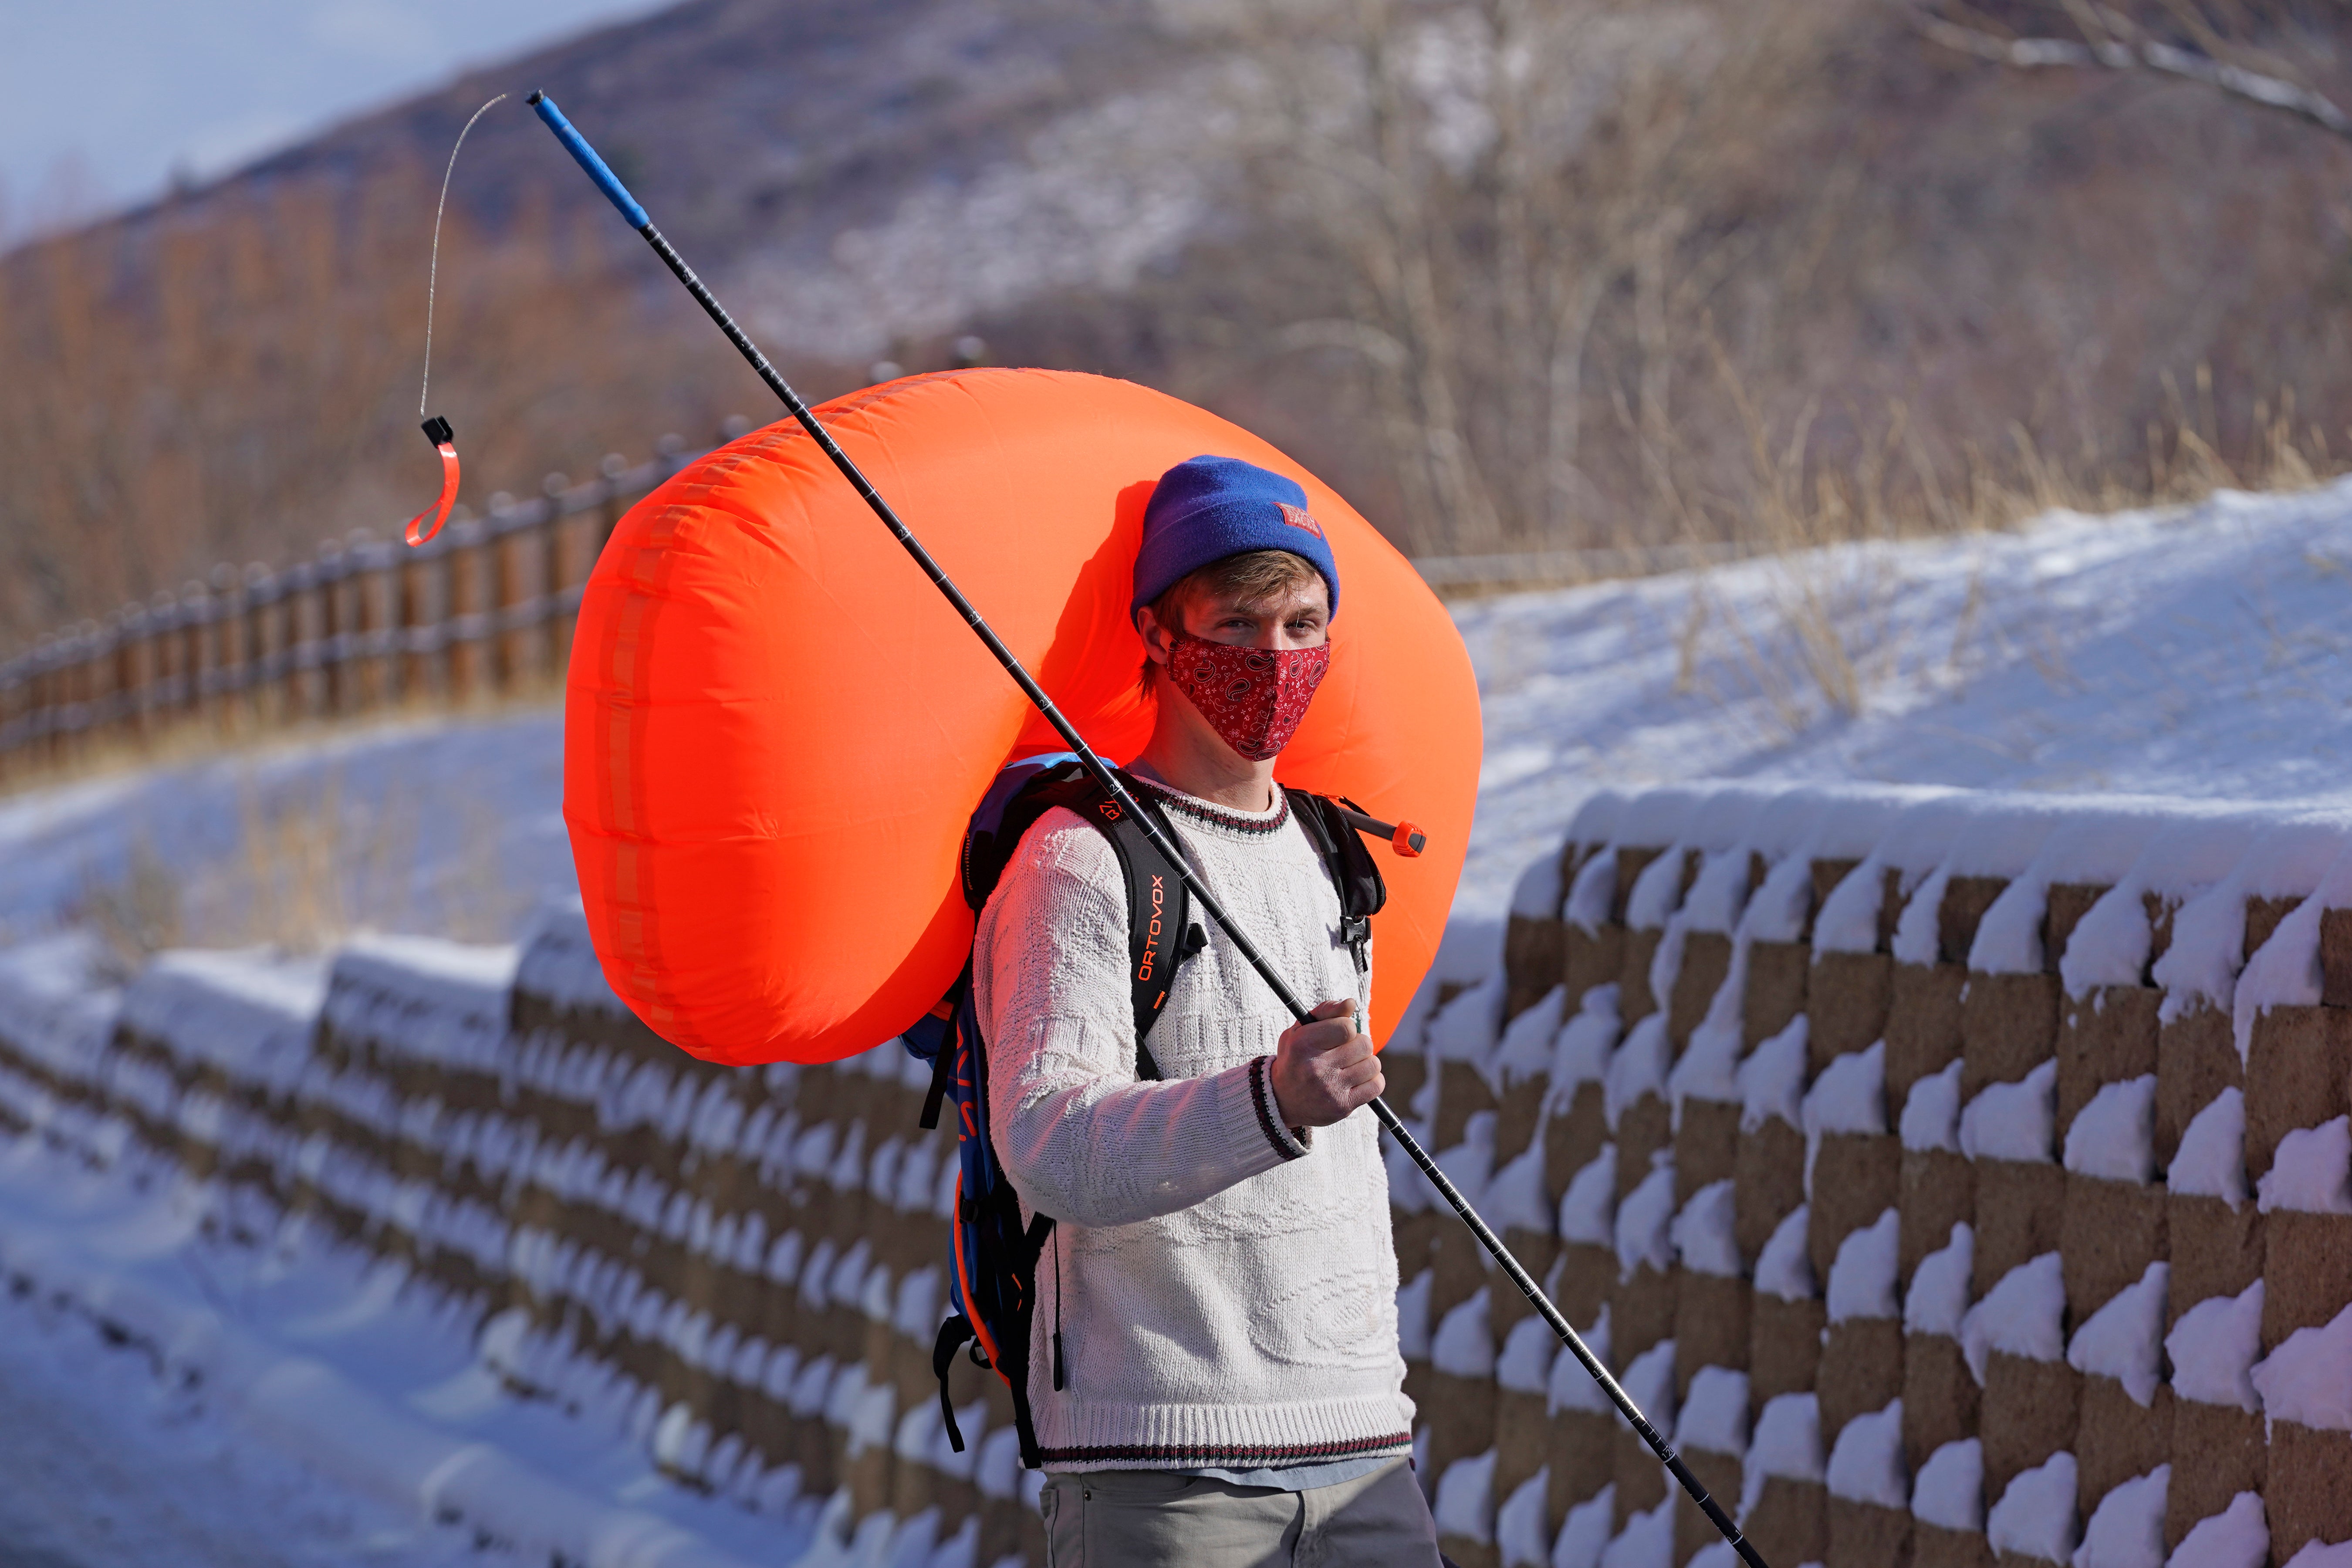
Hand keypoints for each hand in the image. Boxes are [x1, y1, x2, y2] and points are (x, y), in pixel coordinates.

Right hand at [1270, 999, 1383, 1129]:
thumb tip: (1350, 1003)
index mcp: (1303, 1044)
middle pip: (1364, 1045)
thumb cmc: (1296, 1058)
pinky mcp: (1342, 1106)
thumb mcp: (1300, 1030)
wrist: (1282, 1099)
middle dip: (1358, 1044)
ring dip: (1366, 1063)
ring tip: (1351, 1066)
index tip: (1339, 1034)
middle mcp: (1316, 1068)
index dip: (1347, 1028)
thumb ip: (1325, 1011)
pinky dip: (1372, 1080)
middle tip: (1346, 1051)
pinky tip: (1358, 1080)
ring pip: (1373, 1065)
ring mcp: (1330, 1089)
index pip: (1347, 1027)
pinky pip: (1376, 1086)